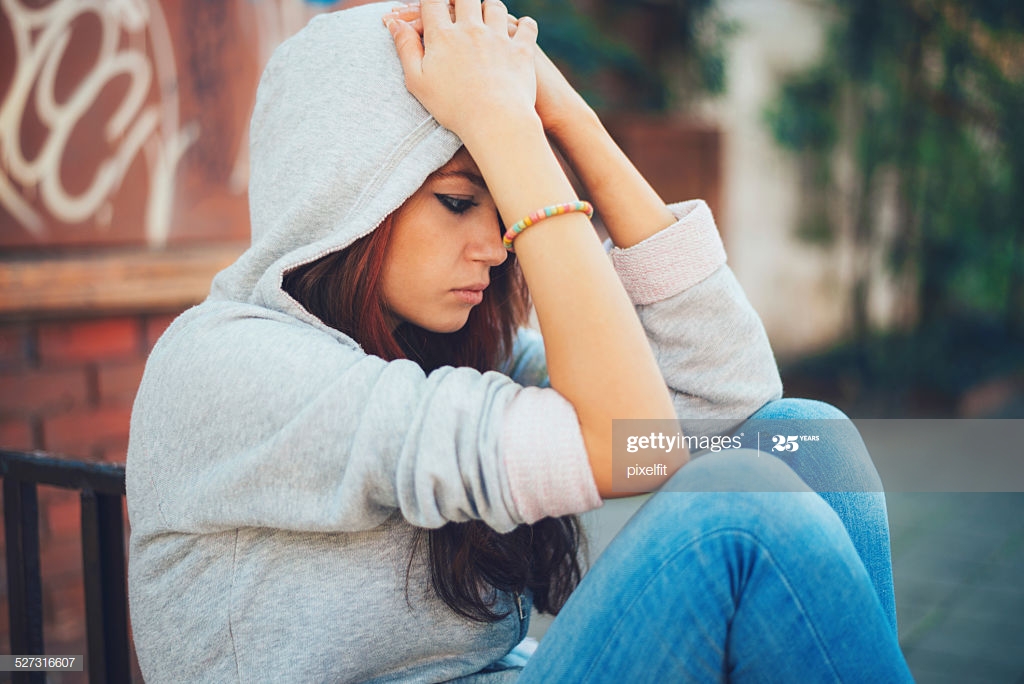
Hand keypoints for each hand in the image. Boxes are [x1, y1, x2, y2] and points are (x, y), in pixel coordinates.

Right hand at [383, 0, 539, 142]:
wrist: (494, 121)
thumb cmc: (452, 107)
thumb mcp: (417, 81)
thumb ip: (406, 48)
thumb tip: (394, 24)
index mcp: (443, 36)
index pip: (432, 2)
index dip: (430, 1)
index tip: (432, 7)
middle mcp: (471, 29)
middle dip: (461, 0)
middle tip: (461, 8)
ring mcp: (499, 37)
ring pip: (495, 6)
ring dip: (490, 8)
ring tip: (488, 17)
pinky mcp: (522, 50)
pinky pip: (528, 26)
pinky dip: (525, 25)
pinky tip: (520, 29)